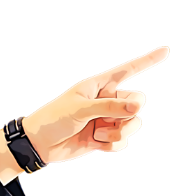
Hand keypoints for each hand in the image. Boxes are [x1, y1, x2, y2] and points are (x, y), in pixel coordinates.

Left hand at [20, 46, 167, 164]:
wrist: (39, 144)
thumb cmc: (54, 119)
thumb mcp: (80, 108)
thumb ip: (109, 106)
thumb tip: (138, 106)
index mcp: (99, 85)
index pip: (127, 70)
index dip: (147, 61)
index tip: (165, 51)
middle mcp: (107, 101)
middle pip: (138, 101)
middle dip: (131, 112)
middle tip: (115, 119)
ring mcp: (107, 119)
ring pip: (133, 123)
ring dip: (121, 131)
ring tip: (100, 134)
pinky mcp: (104, 137)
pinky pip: (123, 141)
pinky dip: (114, 144)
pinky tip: (98, 144)